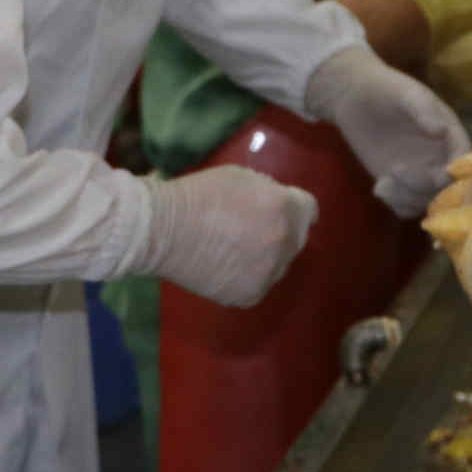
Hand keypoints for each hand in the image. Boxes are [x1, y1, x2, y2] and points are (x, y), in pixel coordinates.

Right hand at [144, 166, 318, 306]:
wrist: (162, 230)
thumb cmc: (198, 194)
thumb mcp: (241, 177)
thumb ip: (269, 191)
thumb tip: (279, 203)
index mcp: (284, 209)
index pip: (310, 210)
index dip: (294, 207)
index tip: (281, 209)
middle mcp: (283, 243)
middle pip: (297, 238)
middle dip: (281, 231)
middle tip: (252, 227)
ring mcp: (268, 273)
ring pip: (279, 264)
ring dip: (266, 256)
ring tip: (235, 248)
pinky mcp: (250, 295)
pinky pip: (260, 283)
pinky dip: (248, 276)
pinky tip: (225, 266)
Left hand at [309, 45, 470, 215]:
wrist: (355, 96)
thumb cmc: (386, 89)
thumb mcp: (407, 94)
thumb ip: (424, 110)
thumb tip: (442, 130)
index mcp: (450, 135)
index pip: (464, 160)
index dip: (456, 171)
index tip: (438, 173)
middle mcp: (440, 157)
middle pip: (447, 188)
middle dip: (425, 187)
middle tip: (396, 171)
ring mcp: (420, 173)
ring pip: (427, 201)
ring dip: (408, 197)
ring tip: (384, 181)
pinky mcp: (400, 184)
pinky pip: (407, 206)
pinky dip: (396, 203)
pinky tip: (379, 186)